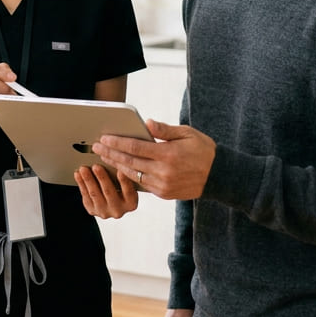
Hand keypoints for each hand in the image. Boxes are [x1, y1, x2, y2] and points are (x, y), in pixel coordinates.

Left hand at [74, 164, 138, 218]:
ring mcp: (104, 212)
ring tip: (83, 169)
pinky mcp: (92, 210)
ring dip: (88, 180)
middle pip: (109, 192)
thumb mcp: (127, 183)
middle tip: (96, 166)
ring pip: (94, 194)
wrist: (112, 202)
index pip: (128, 191)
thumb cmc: (121, 188)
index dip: (124, 180)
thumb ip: (123, 176)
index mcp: (131, 203)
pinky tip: (78, 175)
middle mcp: (118, 210)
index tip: (119, 170)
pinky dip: (81, 184)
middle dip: (101, 178)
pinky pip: (85, 196)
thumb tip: (113, 162)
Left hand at [93, 119, 214, 200]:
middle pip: (129, 162)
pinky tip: (121, 169)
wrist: (218, 176)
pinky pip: (142, 184)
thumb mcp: (187, 133)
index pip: (135, 148)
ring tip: (105, 157)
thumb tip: (147, 123)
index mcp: (168, 154)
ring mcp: (163, 185)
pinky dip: (129, 176)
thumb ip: (165, 130)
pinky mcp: (164, 193)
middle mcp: (163, 171)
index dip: (117, 143)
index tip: (104, 138)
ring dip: (116, 166)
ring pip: (133, 175)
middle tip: (97, 147)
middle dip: (110, 153)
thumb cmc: (203, 150)